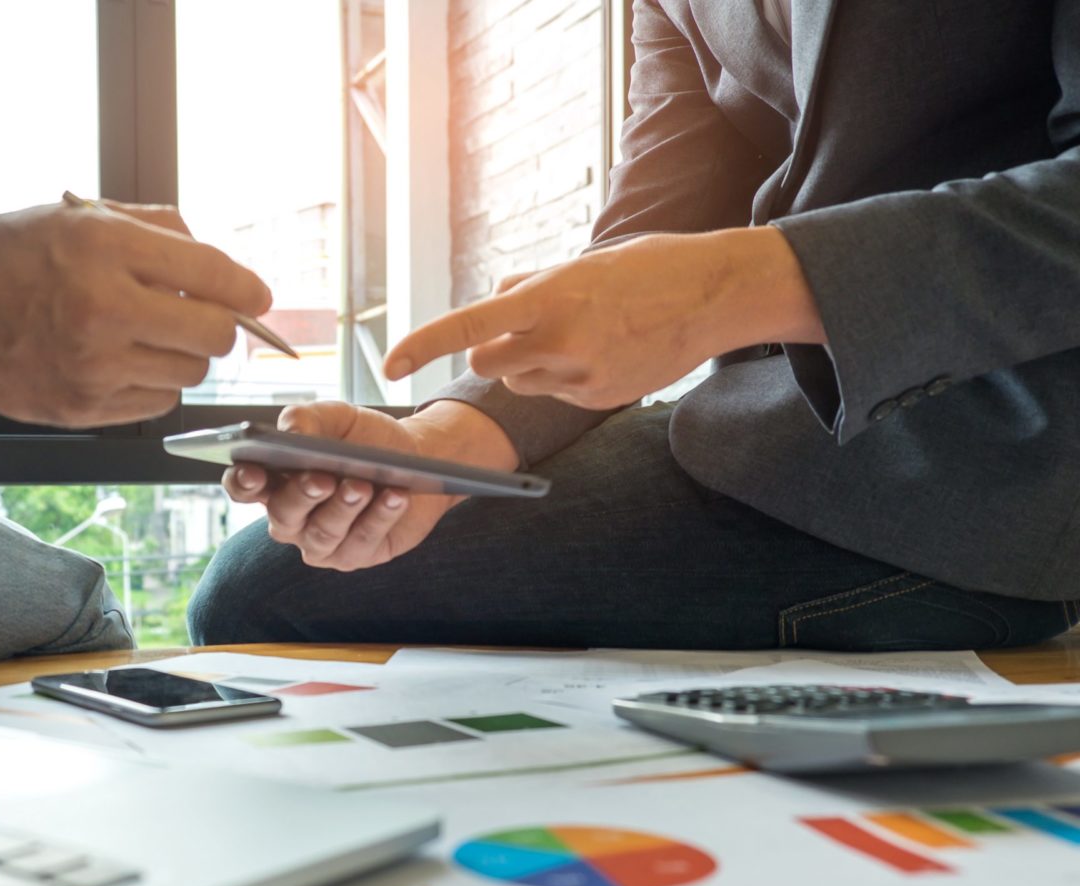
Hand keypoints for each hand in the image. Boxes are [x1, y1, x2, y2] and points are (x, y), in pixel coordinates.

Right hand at [0, 199, 271, 427]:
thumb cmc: (13, 255)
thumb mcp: (82, 216)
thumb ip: (160, 231)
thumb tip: (225, 269)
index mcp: (106, 248)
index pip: (213, 276)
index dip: (247, 289)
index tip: (257, 297)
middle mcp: (104, 309)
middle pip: (213, 336)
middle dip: (218, 325)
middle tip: (200, 317)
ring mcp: (93, 366)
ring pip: (188, 374)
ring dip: (182, 355)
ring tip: (146, 335)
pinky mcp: (83, 408)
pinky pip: (156, 402)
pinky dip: (152, 383)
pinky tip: (122, 361)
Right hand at [223, 400, 517, 570]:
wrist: (414, 456)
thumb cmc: (363, 439)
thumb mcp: (337, 417)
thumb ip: (307, 418)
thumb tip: (291, 432)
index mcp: (275, 481)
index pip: (244, 488)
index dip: (243, 483)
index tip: (254, 471)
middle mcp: (292, 518)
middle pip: (284, 515)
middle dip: (302, 496)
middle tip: (322, 478)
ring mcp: (321, 542)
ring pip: (322, 535)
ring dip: (343, 509)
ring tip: (363, 484)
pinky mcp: (356, 555)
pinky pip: (362, 542)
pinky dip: (379, 517)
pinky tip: (394, 496)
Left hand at [384, 226, 825, 408]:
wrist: (716, 294)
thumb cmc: (646, 269)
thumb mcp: (580, 265)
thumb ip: (528, 289)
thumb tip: (490, 305)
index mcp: (548, 297)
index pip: (467, 325)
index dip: (422, 345)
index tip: (390, 365)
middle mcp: (558, 340)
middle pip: (484, 363)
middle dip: (490, 351)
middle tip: (526, 330)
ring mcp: (580, 375)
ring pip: (518, 381)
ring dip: (529, 364)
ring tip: (579, 335)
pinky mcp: (600, 399)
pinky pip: (556, 394)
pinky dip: (566, 378)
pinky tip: (604, 353)